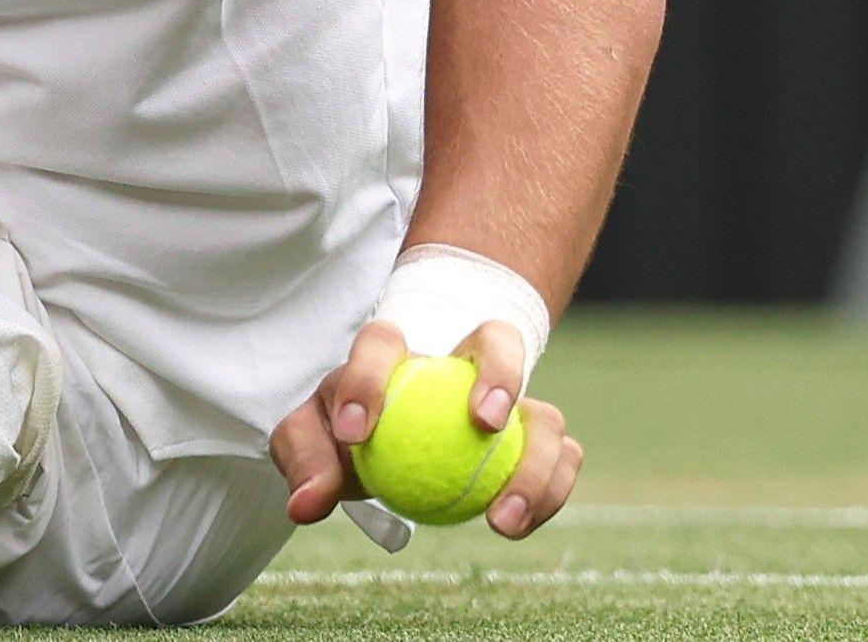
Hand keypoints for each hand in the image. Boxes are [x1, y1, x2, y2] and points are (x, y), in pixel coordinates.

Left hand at [269, 319, 583, 539]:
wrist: (389, 439)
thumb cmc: (347, 429)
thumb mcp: (309, 439)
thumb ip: (306, 461)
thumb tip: (307, 503)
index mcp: (395, 352)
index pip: (381, 344)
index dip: (368, 377)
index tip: (353, 434)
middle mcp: (461, 363)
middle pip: (499, 342)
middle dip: (501, 374)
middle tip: (484, 424)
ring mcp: (508, 402)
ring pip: (545, 414)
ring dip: (536, 464)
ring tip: (499, 518)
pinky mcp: (535, 440)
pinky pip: (562, 461)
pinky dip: (548, 493)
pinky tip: (512, 525)